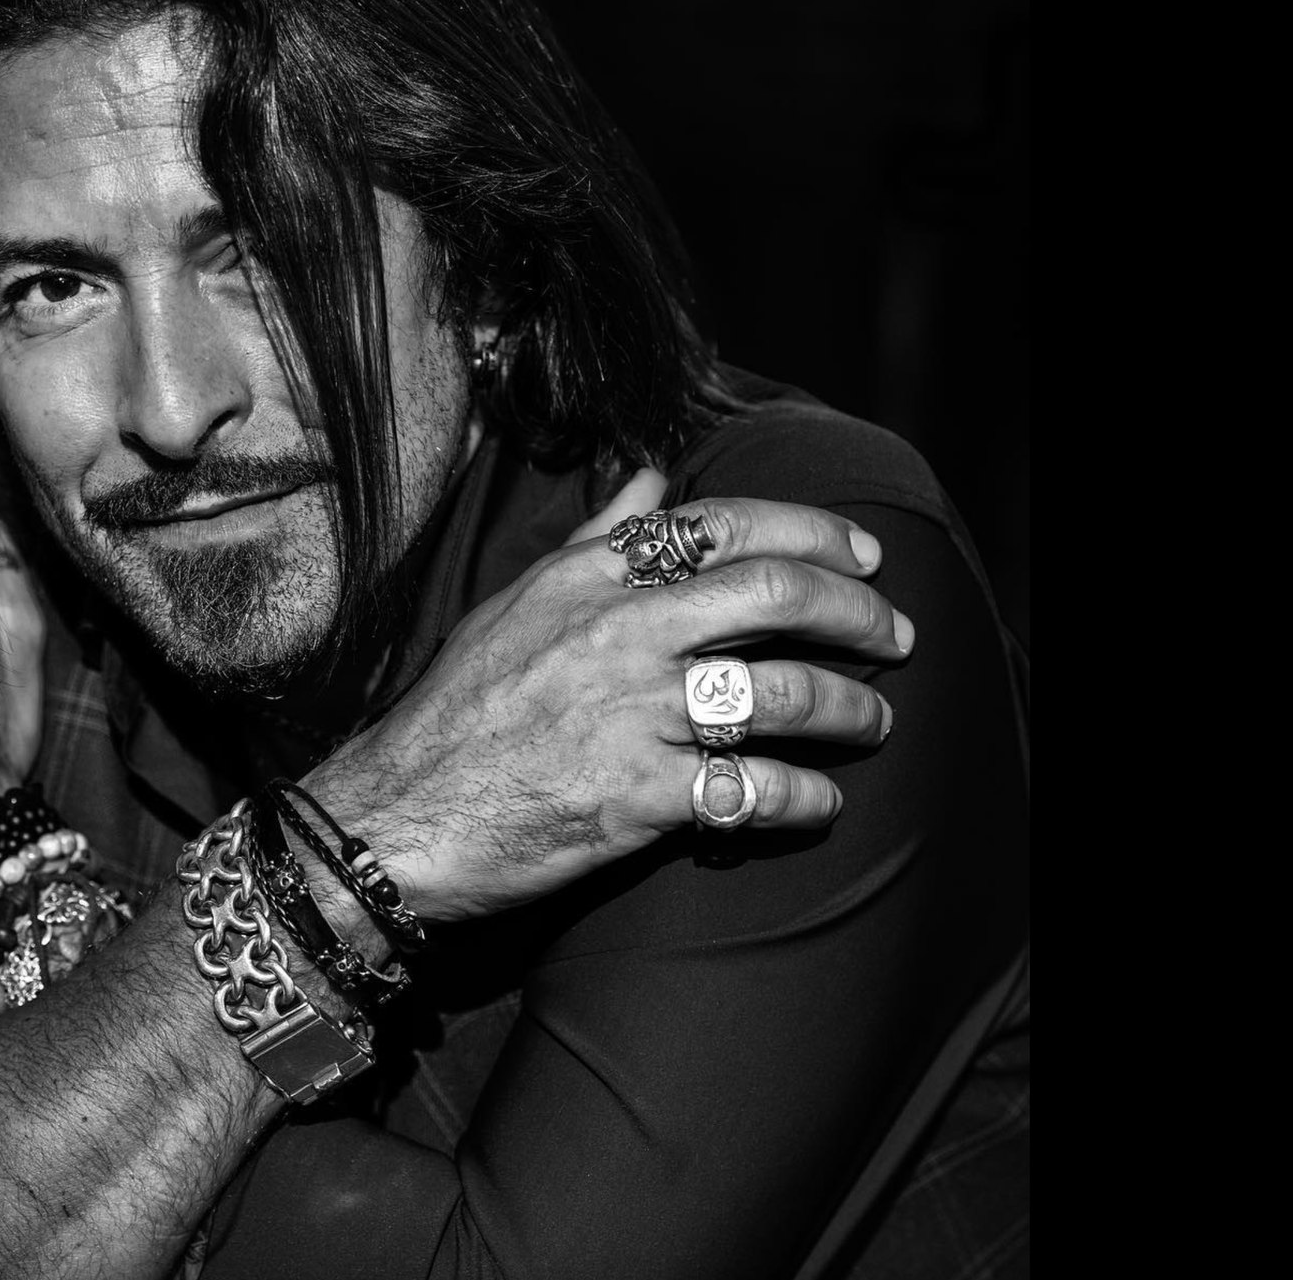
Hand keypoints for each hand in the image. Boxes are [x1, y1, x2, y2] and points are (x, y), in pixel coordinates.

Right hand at [307, 471, 908, 923]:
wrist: (395, 816)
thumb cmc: (456, 713)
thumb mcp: (515, 604)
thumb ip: (593, 539)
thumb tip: (652, 475)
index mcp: (589, 579)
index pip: (723, 525)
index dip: (813, 530)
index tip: (862, 552)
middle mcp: (616, 633)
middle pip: (774, 592)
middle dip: (857, 609)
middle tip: (896, 634)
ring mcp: (628, 714)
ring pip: (782, 692)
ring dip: (851, 708)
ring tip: (875, 721)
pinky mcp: (635, 799)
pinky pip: (751, 790)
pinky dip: (804, 798)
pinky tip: (821, 802)